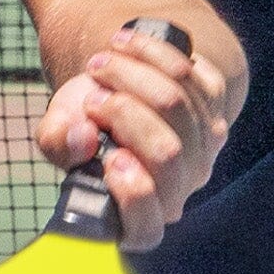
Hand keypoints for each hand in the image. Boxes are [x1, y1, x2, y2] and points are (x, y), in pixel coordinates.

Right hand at [33, 20, 233, 252]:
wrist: (112, 86)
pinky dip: (151, 53)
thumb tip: (84, 139)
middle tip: (93, 97)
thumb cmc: (83, 123)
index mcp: (137, 213)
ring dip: (130, 73)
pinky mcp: (216, 108)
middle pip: (165, 152)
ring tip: (100, 64)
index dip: (135, 195)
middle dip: (122, 113)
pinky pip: (192, 75)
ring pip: (178, 103)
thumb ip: (58, 143)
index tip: (112, 159)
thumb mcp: (57, 134)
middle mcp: (179, 187)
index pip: (147, 226)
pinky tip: (127, 47)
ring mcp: (205, 150)